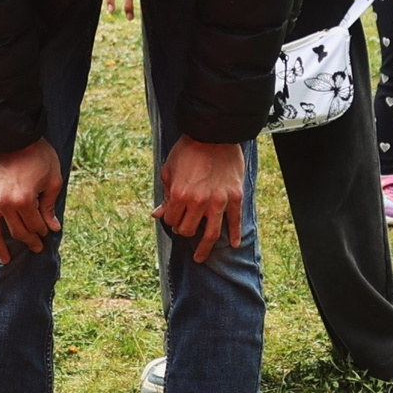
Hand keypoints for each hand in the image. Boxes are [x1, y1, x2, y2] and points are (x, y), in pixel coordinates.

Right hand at [0, 138, 64, 262]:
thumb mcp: (53, 177)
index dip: (42, 232)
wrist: (9, 131)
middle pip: (16, 230)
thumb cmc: (36, 153)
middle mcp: (2, 203)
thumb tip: (53, 227)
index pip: (34, 226)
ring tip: (4, 259)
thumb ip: (49, 205)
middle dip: (27, 240)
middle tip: (34, 247)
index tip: (46, 234)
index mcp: (23, 201)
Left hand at [153, 136, 245, 263]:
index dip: (170, 220)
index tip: (173, 217)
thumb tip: (157, 214)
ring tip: (201, 258)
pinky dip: (235, 235)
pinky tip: (233, 244)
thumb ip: (165, 195)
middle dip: (184, 231)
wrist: (214, 134)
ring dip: (204, 249)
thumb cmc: (188, 150)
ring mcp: (219, 201)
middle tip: (186, 228)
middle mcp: (199, 202)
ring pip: (211, 234)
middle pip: (189, 230)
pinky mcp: (235, 197)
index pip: (171, 220)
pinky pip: (235, 221)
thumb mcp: (169, 170)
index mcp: (180, 195)